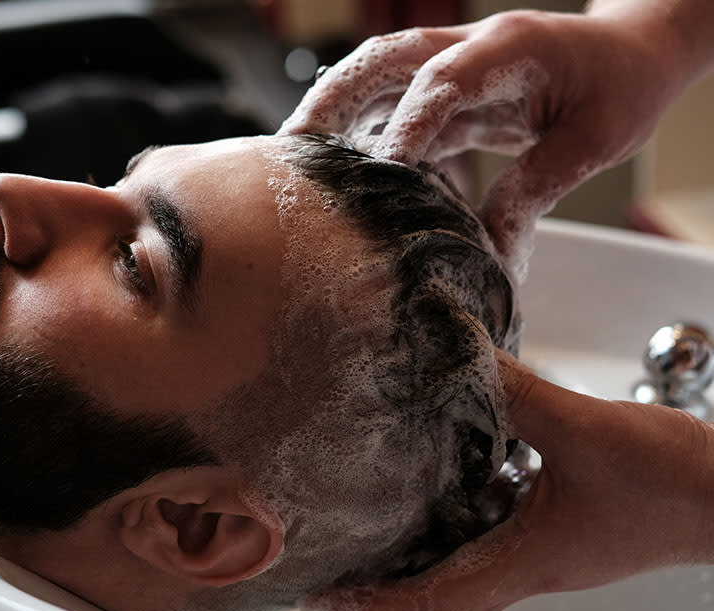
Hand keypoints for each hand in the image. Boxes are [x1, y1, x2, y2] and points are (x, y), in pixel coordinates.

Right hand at [279, 9, 690, 278]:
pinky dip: (360, 130)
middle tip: (291, 146)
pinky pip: (392, 103)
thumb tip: (492, 253)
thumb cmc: (619, 87)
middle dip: (333, 98)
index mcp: (511, 48)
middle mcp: (469, 46)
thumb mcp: (592, 142)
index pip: (444, 81)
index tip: (379, 172)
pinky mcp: (445, 85)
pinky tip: (337, 167)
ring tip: (293, 158)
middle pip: (384, 59)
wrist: (631, 52)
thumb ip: (534, 189)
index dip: (406, 125)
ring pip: (376, 75)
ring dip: (332, 111)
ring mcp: (452, 60)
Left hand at [301, 350, 713, 610]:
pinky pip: (494, 538)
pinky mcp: (564, 530)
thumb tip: (458, 354)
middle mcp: (532, 566)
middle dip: (385, 594)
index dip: (378, 606)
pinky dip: (457, 527)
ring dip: (417, 563)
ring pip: (466, 571)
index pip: (436, 601)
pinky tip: (444, 490)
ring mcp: (549, 552)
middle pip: (442, 597)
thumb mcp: (583, 428)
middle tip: (336, 577)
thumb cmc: (674, 482)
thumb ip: (516, 392)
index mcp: (528, 561)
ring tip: (371, 540)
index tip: (329, 600)